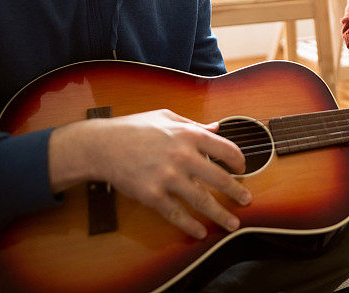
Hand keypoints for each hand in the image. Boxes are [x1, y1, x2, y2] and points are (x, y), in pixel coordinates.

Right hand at [48, 110, 251, 239]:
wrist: (101, 145)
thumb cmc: (134, 128)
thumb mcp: (166, 117)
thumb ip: (193, 124)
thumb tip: (217, 127)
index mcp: (188, 134)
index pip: (226, 149)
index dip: (239, 161)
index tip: (242, 168)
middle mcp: (182, 156)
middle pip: (219, 178)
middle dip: (237, 192)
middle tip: (247, 200)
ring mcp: (168, 177)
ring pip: (202, 200)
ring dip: (220, 214)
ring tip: (232, 223)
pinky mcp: (152, 195)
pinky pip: (177, 214)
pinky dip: (191, 225)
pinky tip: (200, 231)